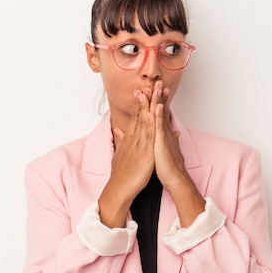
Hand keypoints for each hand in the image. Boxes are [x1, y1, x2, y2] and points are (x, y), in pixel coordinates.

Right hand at [98, 89, 154, 226]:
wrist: (118, 189)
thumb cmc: (120, 174)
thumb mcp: (119, 154)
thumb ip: (120, 140)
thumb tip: (118, 130)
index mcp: (129, 139)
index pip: (135, 118)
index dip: (139, 103)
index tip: (142, 90)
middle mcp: (133, 139)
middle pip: (140, 115)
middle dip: (145, 99)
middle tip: (150, 83)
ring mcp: (138, 145)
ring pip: (145, 121)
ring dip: (149, 105)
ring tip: (153, 90)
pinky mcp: (144, 153)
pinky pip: (149, 136)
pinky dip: (151, 123)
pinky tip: (153, 112)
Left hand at [149, 81, 186, 189]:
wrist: (175, 179)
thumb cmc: (169, 167)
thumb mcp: (168, 150)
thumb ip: (171, 140)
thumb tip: (175, 133)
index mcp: (164, 134)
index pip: (161, 114)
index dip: (159, 101)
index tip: (156, 89)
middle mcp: (165, 132)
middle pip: (162, 111)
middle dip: (160, 96)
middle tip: (159, 81)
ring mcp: (164, 137)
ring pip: (161, 116)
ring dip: (159, 101)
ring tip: (158, 88)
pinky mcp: (162, 143)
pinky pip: (160, 128)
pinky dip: (158, 117)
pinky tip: (158, 107)